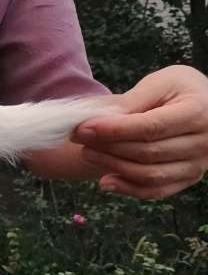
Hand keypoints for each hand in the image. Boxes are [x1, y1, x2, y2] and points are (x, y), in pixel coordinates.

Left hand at [72, 65, 207, 199]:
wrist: (206, 105)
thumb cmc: (180, 90)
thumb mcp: (161, 83)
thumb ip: (131, 100)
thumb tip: (94, 117)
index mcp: (197, 112)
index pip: (149, 127)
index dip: (112, 130)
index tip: (82, 128)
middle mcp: (204, 142)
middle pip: (146, 152)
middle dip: (107, 147)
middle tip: (79, 137)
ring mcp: (199, 164)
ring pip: (149, 174)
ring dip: (112, 166)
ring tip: (87, 152)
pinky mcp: (189, 178)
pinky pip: (157, 191)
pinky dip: (128, 189)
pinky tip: (105, 181)